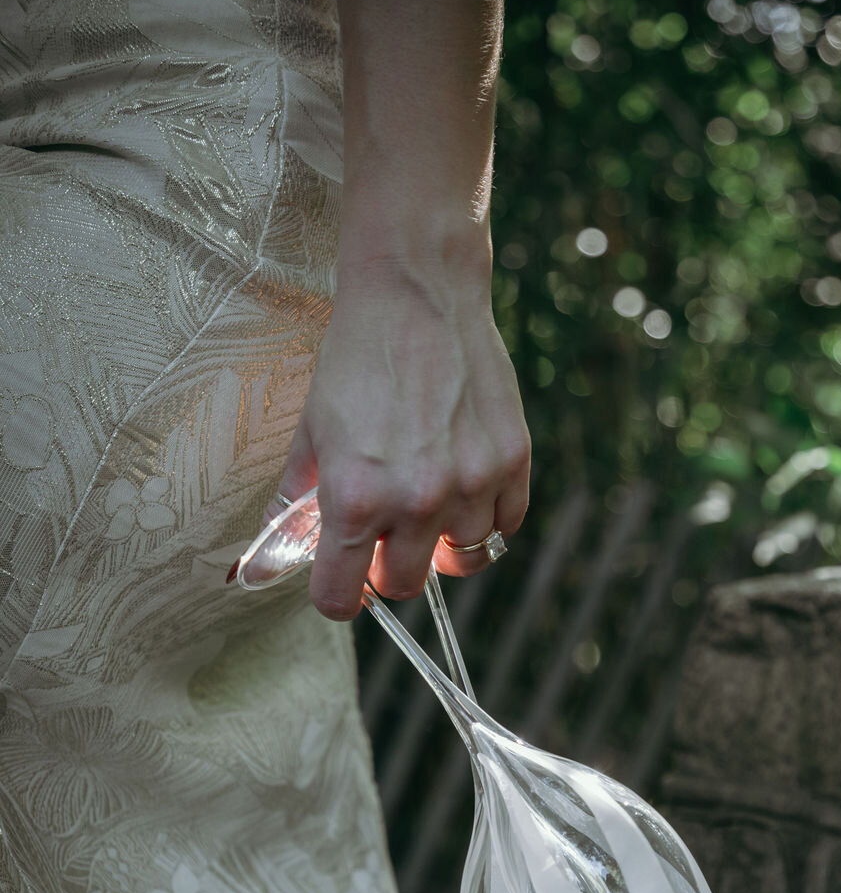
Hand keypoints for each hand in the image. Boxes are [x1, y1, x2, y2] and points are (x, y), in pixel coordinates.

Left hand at [269, 248, 530, 620]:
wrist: (416, 294)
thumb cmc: (356, 360)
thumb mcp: (310, 431)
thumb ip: (297, 502)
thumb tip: (276, 556)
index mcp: (354, 497)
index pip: (342, 598)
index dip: (339, 595)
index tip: (344, 582)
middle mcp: (415, 499)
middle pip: (406, 585)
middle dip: (390, 567)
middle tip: (387, 532)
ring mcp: (470, 482)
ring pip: (463, 560)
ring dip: (443, 541)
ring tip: (430, 500)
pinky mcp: (511, 460)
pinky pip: (504, 525)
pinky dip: (486, 516)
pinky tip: (465, 483)